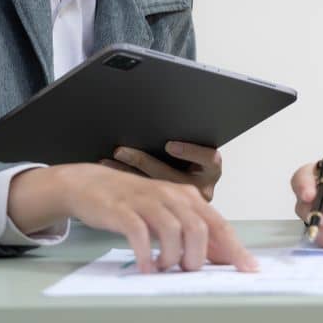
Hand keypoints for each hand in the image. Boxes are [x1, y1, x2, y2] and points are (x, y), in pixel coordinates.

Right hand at [6, 163, 256, 273]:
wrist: (92, 184)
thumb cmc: (136, 203)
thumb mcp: (170, 213)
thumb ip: (195, 231)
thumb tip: (223, 257)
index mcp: (188, 197)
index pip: (219, 224)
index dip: (234, 248)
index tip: (248, 269)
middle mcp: (171, 195)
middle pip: (199, 229)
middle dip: (197, 257)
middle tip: (186, 271)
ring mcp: (147, 201)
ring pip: (173, 230)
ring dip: (172, 257)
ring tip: (163, 268)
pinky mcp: (123, 210)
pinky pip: (140, 233)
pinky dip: (146, 253)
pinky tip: (146, 266)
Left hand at [104, 142, 222, 201]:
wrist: (192, 180)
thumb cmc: (193, 154)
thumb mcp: (194, 146)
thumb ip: (182, 138)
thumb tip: (161, 114)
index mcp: (211, 170)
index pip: (210, 160)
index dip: (190, 152)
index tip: (168, 145)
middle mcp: (202, 189)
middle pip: (172, 176)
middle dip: (144, 162)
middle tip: (121, 150)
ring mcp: (184, 201)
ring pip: (155, 187)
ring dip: (129, 172)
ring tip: (110, 161)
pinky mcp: (167, 208)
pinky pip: (145, 195)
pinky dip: (127, 181)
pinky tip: (113, 172)